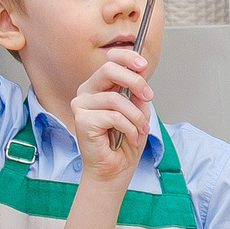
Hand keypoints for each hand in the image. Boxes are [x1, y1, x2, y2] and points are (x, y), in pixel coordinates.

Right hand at [69, 57, 151, 183]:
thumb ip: (138, 95)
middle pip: (109, 70)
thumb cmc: (124, 144)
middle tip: (148, 96)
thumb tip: (141, 78)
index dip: (127, 57)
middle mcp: (87, 92)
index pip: (110, 60)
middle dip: (134, 81)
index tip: (143, 65)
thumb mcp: (138, 114)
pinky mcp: (82, 119)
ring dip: (136, 117)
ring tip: (141, 130)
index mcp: (100, 86)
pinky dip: (129, 128)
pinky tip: (129, 139)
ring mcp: (81, 105)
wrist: (115, 171)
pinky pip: (114, 116)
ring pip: (116, 99)